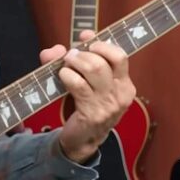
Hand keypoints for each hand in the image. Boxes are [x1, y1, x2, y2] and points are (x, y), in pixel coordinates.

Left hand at [39, 29, 135, 162]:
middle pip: (103, 60)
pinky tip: (63, 76)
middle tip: (70, 57)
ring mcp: (108, 104)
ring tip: (66, 66)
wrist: (84, 140)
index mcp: (125, 83)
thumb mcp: (88, 83)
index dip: (101, 43)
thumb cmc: (87, 106)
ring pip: (93, 68)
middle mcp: (121, 93)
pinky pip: (79, 85)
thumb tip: (54, 49)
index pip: (120, 55)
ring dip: (75, 62)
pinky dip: (68, 75)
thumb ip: (74, 62)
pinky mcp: (93, 113)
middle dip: (82, 53)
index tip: (85, 39)